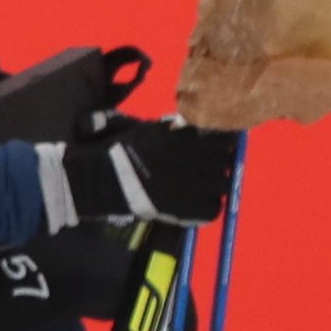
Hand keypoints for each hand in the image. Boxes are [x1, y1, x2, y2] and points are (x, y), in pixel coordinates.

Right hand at [53, 115, 240, 227]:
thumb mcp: (139, 127)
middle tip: (205, 168)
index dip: (221, 142)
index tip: (215, 145)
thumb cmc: (117, 152)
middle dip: (218, 163)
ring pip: (223, 183)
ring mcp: (197, 186)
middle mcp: (198, 159)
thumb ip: (163, 126)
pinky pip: (214, 208)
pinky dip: (207, 208)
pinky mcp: (193, 209)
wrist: (105, 182)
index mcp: (187, 138)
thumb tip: (178, 121)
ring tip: (200, 188)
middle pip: (225, 160)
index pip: (224, 137)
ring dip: (214, 185)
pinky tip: (195, 206)